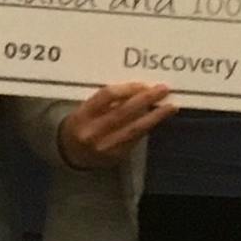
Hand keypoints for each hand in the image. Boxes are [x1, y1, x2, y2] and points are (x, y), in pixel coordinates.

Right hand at [57, 82, 176, 167]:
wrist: (70, 152)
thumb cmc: (82, 122)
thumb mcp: (86, 108)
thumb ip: (107, 101)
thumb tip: (138, 89)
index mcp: (83, 115)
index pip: (106, 96)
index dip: (127, 89)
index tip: (143, 84)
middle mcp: (93, 131)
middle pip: (123, 112)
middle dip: (146, 100)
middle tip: (162, 89)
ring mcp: (105, 146)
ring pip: (134, 129)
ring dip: (155, 116)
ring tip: (171, 106)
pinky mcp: (116, 157)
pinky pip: (136, 139)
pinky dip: (148, 127)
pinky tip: (158, 118)